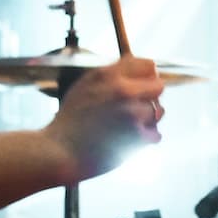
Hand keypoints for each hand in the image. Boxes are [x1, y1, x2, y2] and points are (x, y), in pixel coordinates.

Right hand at [44, 56, 164, 180]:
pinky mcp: (137, 136)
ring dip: (148, 120)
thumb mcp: (85, 85)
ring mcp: (132, 113)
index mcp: (109, 75)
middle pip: (158, 86)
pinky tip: (127, 142)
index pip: (147, 65)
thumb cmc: (69, 121)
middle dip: (150, 97)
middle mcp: (123, 90)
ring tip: (128, 128)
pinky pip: (155, 134)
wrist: (59, 152)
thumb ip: (111, 76)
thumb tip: (137, 73)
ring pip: (158, 111)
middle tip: (137, 108)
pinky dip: (145, 140)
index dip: (147, 77)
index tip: (142, 86)